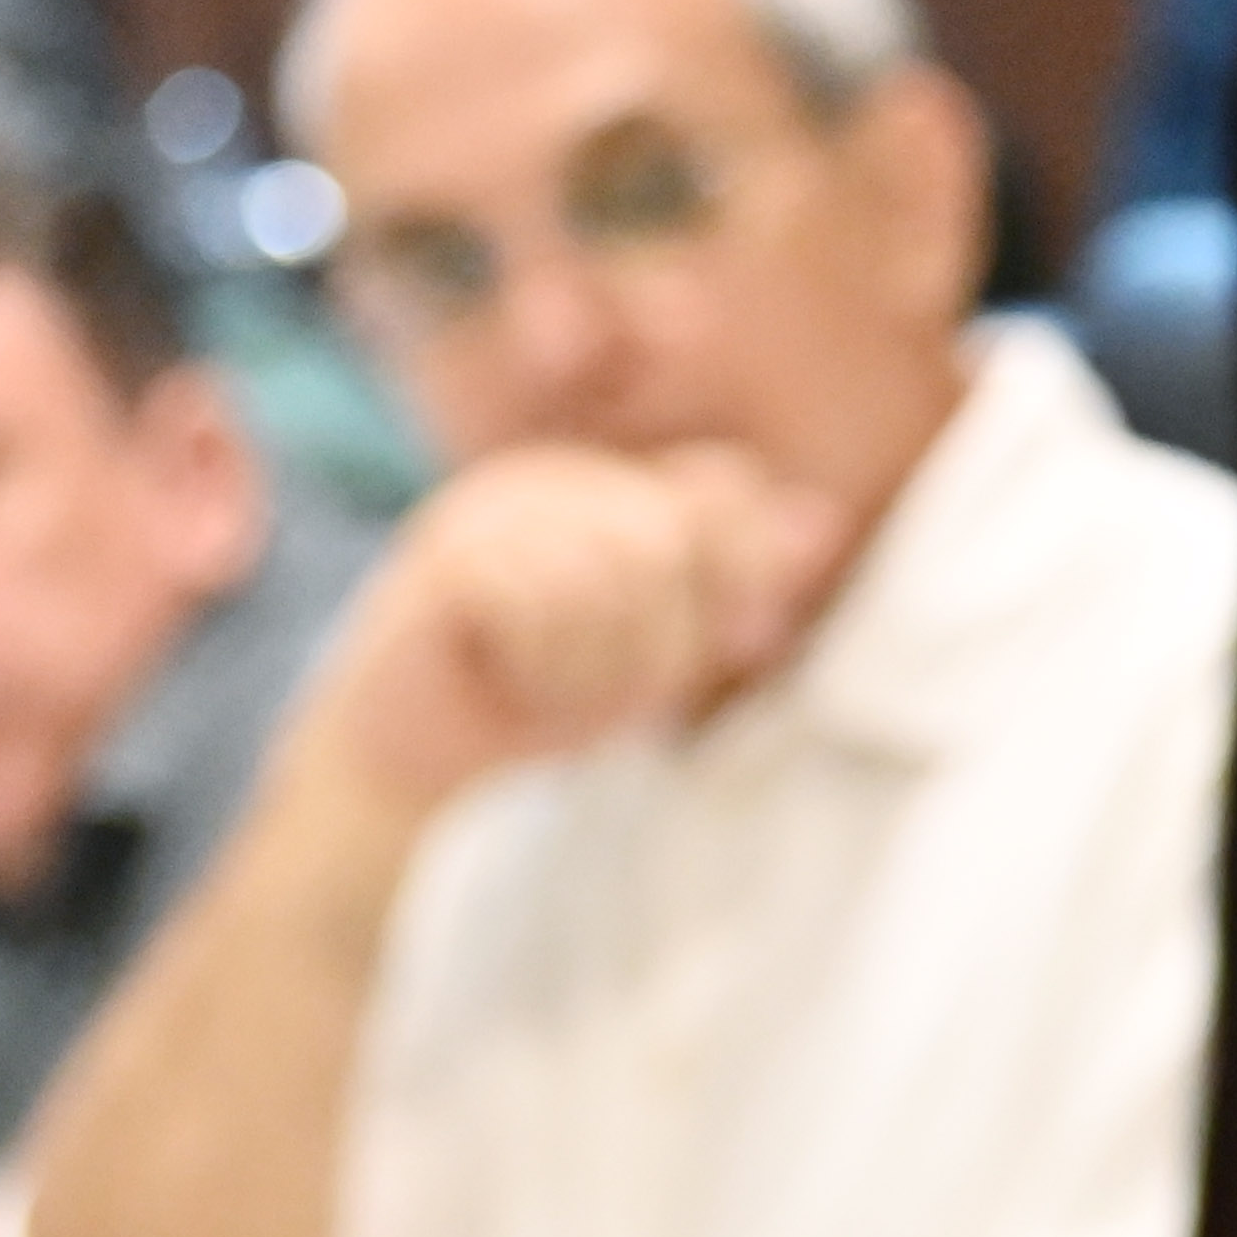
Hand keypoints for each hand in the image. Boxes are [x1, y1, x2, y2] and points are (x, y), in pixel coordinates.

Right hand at [319, 444, 851, 820]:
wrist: (417, 756)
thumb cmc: (540, 698)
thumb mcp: (662, 649)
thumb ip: (732, 584)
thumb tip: (819, 520)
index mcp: (609, 490)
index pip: (724, 491)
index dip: (739, 576)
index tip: (733, 642)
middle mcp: (549, 480)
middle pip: (668, 540)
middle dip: (658, 642)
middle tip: (603, 686)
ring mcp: (490, 510)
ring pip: (610, 570)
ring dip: (596, 665)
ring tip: (550, 684)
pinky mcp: (447, 557)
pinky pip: (539, 601)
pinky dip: (543, 665)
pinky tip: (509, 677)